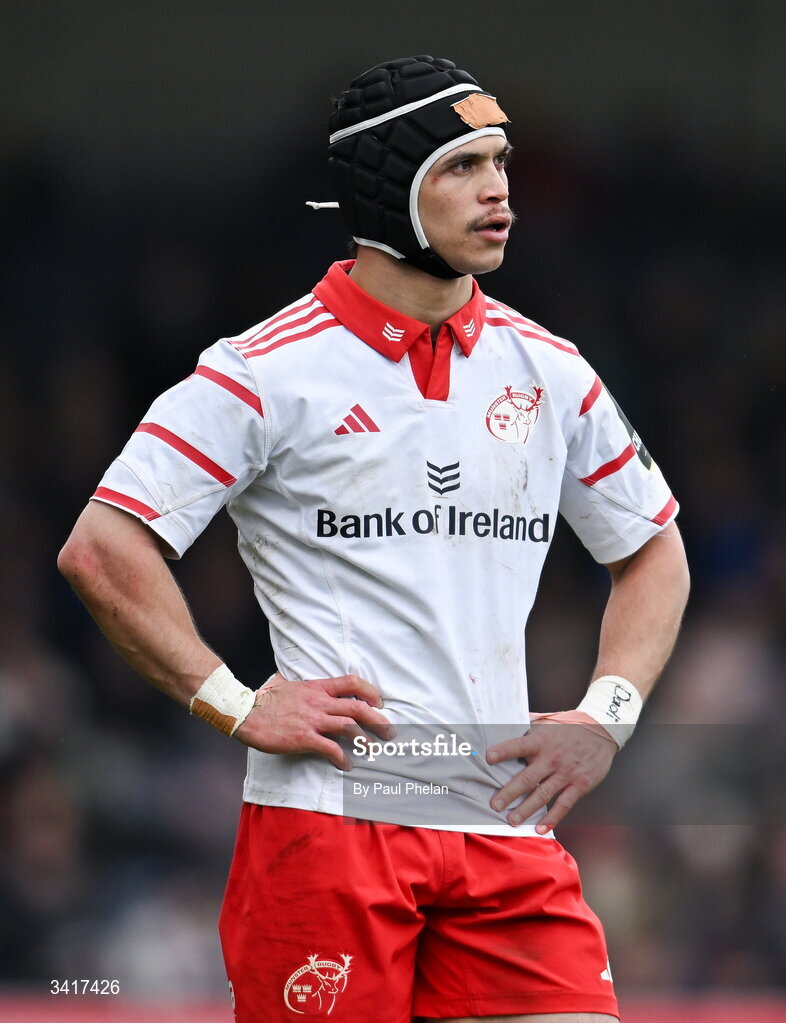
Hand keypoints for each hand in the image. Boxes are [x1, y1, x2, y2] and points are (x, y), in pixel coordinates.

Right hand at [233, 672, 393, 770]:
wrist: (245, 713)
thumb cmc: (265, 700)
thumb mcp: (287, 684)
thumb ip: (301, 685)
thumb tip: (303, 683)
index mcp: (316, 687)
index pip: (351, 682)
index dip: (370, 691)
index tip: (379, 702)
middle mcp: (318, 702)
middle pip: (357, 707)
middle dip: (378, 720)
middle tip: (389, 731)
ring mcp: (312, 720)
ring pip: (349, 726)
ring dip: (366, 739)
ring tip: (374, 750)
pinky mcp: (304, 738)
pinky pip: (330, 748)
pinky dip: (342, 757)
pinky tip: (347, 765)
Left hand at [486, 720, 616, 832]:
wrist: (601, 731)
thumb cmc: (570, 726)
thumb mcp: (547, 721)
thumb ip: (527, 724)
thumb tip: (505, 721)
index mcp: (541, 741)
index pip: (519, 746)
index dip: (504, 751)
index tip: (488, 758)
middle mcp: (552, 758)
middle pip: (528, 778)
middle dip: (509, 793)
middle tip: (495, 805)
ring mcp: (566, 773)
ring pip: (543, 795)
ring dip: (526, 809)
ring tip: (512, 821)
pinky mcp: (579, 785)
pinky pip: (564, 804)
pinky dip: (552, 818)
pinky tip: (541, 827)